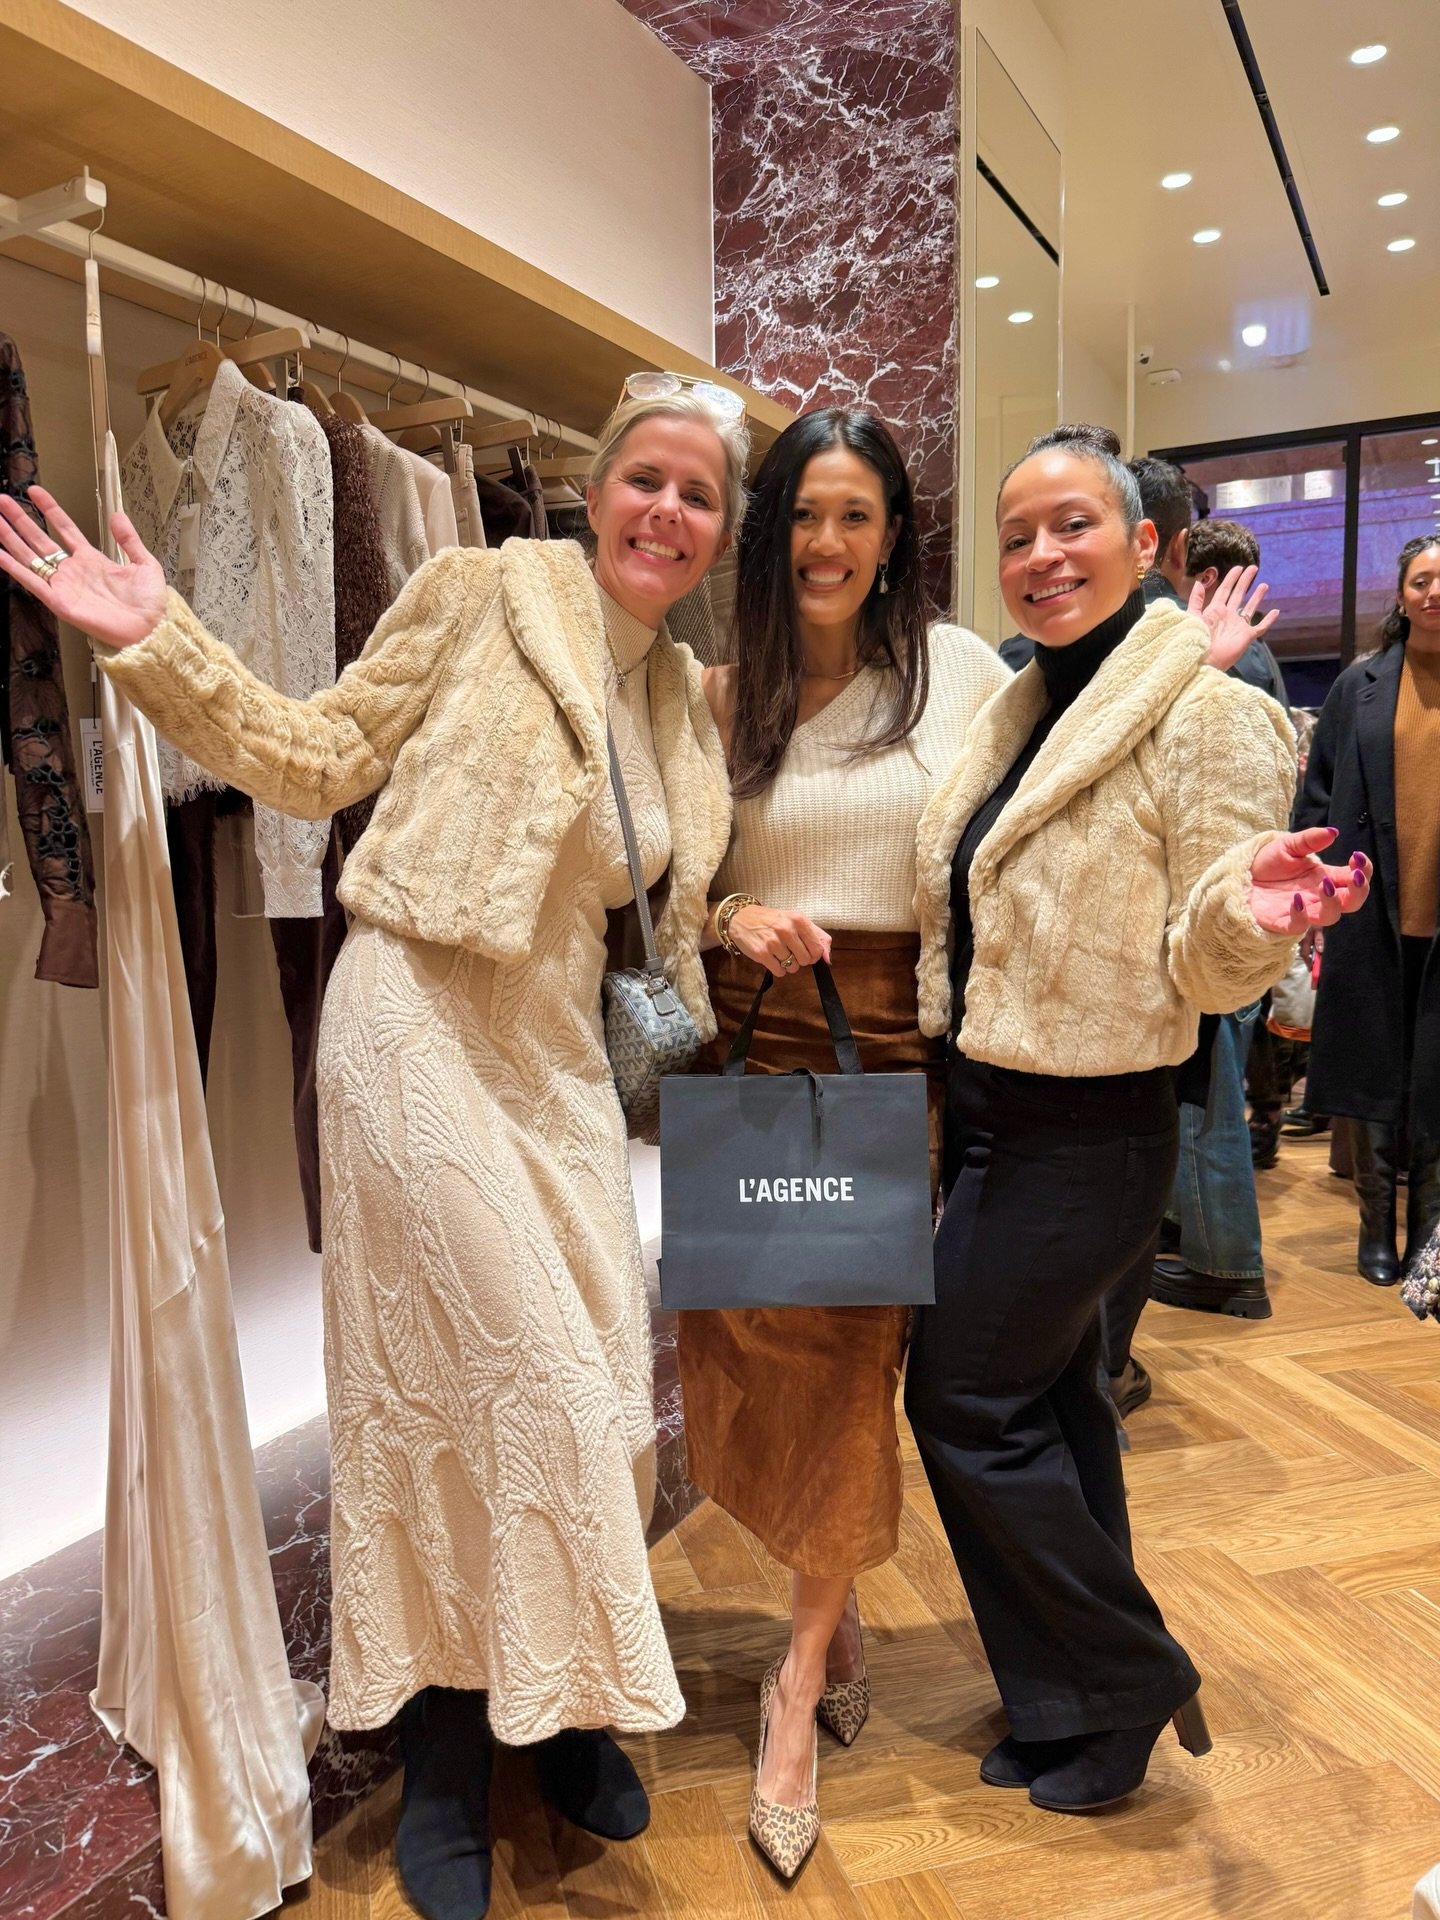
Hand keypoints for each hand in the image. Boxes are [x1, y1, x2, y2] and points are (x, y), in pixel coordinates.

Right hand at [0, 486, 167, 649]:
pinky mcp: (60, 602)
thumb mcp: (144, 563)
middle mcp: (74, 571)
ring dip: (10, 538)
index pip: (64, 528)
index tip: (35, 492)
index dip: (50, 510)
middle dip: (20, 520)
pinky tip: (0, 554)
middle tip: (2, 501)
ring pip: (30, 557)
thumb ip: (129, 539)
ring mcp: (64, 586)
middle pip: (39, 540)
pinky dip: (14, 568)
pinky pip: (32, 582)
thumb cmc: (151, 605)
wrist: (152, 630)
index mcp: (92, 560)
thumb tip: (118, 515)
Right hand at [728, 904, 832, 978]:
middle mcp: (787, 930)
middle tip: (790, 951)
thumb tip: (828, 958)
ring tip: (778, 953)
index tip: (805, 951)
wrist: (741, 918)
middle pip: (806, 960)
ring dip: (787, 964)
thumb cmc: (772, 920)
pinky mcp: (762, 953)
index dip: (813, 955)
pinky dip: (777, 969)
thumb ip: (817, 936)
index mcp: (798, 919)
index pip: (817, 948)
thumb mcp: (796, 920)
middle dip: (800, 960)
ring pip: (793, 967)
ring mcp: (773, 942)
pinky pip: (779, 972)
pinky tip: (771, 958)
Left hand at [1191, 564, 1278, 671]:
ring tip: (1264, 585)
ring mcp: (1238, 626)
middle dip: (1245, 581)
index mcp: (1215, 610)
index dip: (1231, 578)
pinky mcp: (1246, 637)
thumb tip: (1199, 582)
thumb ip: (1196, 601)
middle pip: (1238, 594)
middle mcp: (1228, 616)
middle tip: (1253, 568)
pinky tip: (1276, 612)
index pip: (1224, 590)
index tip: (1238, 567)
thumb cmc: (1195, 641)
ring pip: (1250, 608)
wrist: (1203, 662)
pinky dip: (1268, 620)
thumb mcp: (1193, 618)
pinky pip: (1260, 627)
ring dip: (1257, 597)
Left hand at [1248, 826, 1370, 934]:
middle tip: (1355, 875)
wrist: (1239, 877)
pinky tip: (1296, 900)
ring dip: (1333, 903)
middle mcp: (1318, 897)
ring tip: (1325, 885)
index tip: (1357, 857)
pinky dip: (1301, 916)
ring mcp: (1303, 911)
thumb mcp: (1288, 845)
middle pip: (1351, 902)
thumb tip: (1332, 832)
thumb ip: (1309, 840)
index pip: (1354, 878)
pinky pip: (1297, 926)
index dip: (1363, 870)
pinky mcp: (1282, 922)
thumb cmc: (1268, 863)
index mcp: (1325, 877)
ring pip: (1330, 917)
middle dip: (1359, 890)